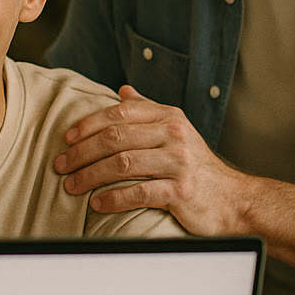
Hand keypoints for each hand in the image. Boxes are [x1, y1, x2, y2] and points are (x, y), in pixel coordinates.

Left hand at [53, 85, 235, 232]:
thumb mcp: (177, 130)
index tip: (67, 138)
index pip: (120, 113)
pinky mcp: (181, 191)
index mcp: (169, 116)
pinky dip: (112, 198)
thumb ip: (149, 110)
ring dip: (90, 176)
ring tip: (71, 185)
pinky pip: (138, 193)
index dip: (88, 124)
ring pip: (121, 164)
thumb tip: (123, 91)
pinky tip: (97, 203)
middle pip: (115, 138)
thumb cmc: (198, 167)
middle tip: (60, 165)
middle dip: (82, 152)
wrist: (233, 199)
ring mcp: (179, 163)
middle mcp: (175, 134)